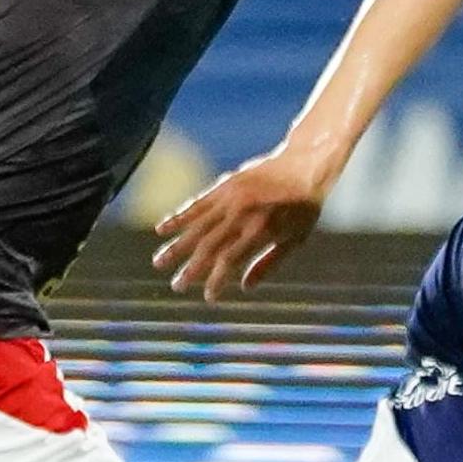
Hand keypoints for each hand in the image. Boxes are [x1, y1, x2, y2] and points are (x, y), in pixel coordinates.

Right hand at [151, 147, 334, 301]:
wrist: (304, 164)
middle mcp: (241, 216)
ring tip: (158, 262)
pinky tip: (162, 228)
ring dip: (176, 246)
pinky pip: (196, 203)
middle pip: (208, 247)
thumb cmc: (303, 207)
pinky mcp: (224, 185)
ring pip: (197, 226)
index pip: (230, 261)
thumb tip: (244, 287)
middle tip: (176, 286)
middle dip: (190, 269)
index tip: (208, 297)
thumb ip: (269, 264)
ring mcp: (230, 199)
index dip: (216, 281)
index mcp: (260, 231)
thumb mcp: (295, 240)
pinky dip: (178, 216)